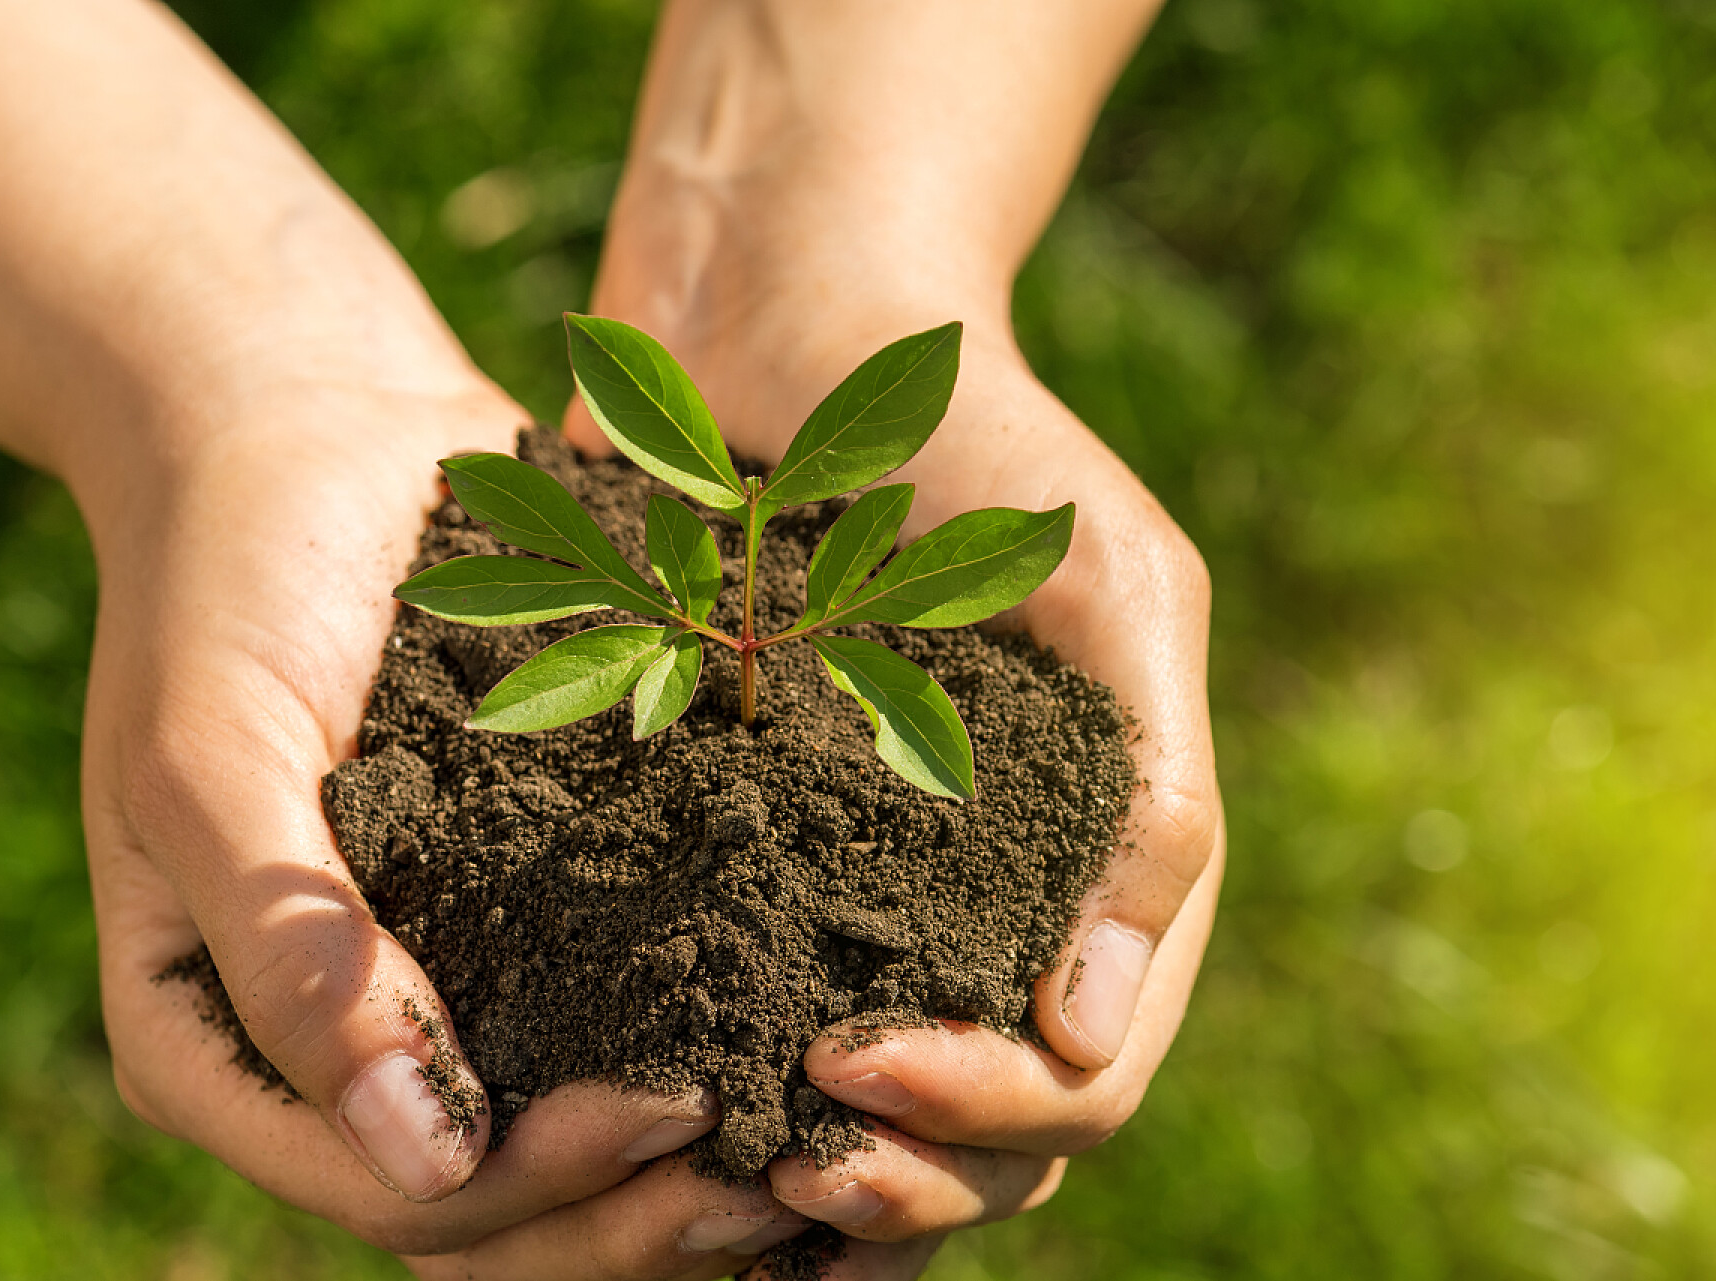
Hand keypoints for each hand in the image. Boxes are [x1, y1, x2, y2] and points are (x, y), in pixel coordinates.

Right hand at [80, 374, 810, 1272]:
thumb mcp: (217, 759)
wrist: (308, 435)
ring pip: (562, 1153)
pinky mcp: (516, 916)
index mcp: (223, 1041)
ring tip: (816, 1146)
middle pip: (494, 1211)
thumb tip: (424, 1163)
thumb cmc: (229, 582)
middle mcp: (331, 1043)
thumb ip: (291, 955)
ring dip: (682, 1174)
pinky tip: (807, 1046)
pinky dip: (700, 1058)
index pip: (392, 1192)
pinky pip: (604, 1027)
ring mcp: (430, 985)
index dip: (535, 1191)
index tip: (670, 1110)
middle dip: (630, 1216)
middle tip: (778, 1168)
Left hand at [564, 280, 1221, 1280]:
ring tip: (731, 1186)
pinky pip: (755, 1040)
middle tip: (793, 1161)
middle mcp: (992, 918)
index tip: (857, 1062)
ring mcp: (875, 909)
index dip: (991, 1107)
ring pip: (882, 1127)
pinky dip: (735, 1121)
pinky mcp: (750, 876)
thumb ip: (1150, 797)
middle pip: (989, 1139)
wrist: (796, 336)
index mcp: (1100, 872)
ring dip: (824, 1187)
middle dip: (908, 1176)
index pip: (1082, 1071)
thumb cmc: (979, 443)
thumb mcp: (1113, 590)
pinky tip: (666, 1142)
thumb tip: (1093, 1023)